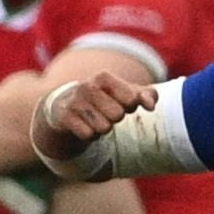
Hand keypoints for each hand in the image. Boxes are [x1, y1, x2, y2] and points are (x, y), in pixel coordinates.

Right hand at [32, 67, 151, 164]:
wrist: (65, 108)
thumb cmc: (103, 100)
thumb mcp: (127, 95)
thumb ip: (146, 96)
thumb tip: (150, 106)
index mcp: (103, 77)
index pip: (131, 99)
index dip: (129, 106)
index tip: (120, 102)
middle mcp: (86, 86)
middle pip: (117, 115)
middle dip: (114, 119)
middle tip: (104, 113)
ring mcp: (73, 102)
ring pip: (103, 128)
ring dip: (102, 129)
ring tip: (94, 120)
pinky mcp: (63, 118)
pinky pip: (88, 136)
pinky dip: (89, 136)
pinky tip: (83, 127)